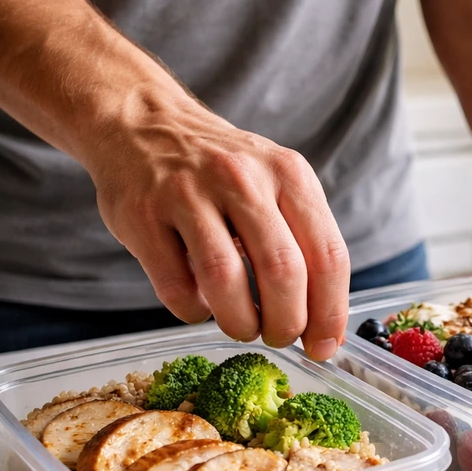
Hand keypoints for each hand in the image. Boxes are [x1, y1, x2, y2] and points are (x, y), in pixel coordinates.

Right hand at [85, 95, 349, 360]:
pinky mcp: (143, 215)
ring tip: (243, 328)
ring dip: (240, 323)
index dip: (330, 313)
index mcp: (289, 174)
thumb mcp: (276, 183)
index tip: (323, 347)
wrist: (141, 123)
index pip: (328, 256)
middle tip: (279, 337)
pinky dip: (194, 312)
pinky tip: (201, 305)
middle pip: (282, 272)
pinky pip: (176, 287)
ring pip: (225, 280)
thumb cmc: (222, 171)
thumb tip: (323, 325)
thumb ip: (303, 241)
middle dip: (286, 323)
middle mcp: (243, 178)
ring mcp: (188, 193)